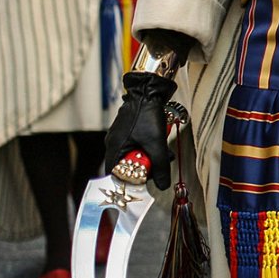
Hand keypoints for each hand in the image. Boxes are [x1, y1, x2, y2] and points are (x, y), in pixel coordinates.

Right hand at [104, 71, 173, 189]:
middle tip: (160, 164)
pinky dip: (149, 147)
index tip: (145, 181)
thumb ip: (160, 166)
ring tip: (164, 153)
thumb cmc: (147, 116)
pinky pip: (138, 145)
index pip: (116, 174)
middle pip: (127, 166)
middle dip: (146, 167)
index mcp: (114, 149)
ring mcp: (121, 137)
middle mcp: (114, 144)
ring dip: (150, 156)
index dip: (130, 180)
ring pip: (135, 155)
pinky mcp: (130, 130)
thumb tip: (163, 186)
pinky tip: (161, 143)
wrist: (148, 91)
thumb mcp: (156, 144)